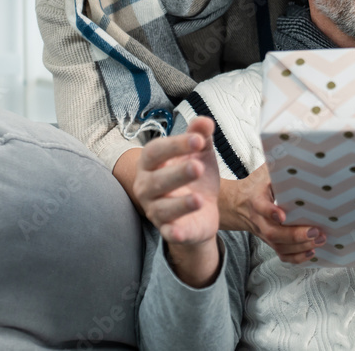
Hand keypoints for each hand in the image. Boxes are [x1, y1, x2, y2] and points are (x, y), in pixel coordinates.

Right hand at [134, 117, 221, 285]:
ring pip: (162, 209)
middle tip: (198, 167)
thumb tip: (206, 121)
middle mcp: (148, 187)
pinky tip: (181, 232)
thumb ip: (200, 136)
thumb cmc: (194, 176)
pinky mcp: (170, 231)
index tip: (198, 140)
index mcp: (152, 164)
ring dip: (180, 205)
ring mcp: (156, 211)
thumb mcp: (199, 153)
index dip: (175, 145)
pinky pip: (169, 233)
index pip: (156, 152)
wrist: (201, 210)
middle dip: (177, 174)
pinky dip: (174, 233)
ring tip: (199, 199)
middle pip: (157, 181)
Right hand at [218, 165, 325, 263]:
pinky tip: (312, 251)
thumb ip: (278, 169)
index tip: (282, 214)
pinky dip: (297, 257)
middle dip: (295, 235)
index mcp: (256, 200)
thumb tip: (300, 157)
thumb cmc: (257, 185)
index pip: (261, 207)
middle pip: (273, 233)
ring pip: (280, 246)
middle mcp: (259, 220)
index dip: (270, 212)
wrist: (238, 204)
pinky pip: (282, 254)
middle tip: (315, 231)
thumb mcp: (264, 173)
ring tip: (320, 239)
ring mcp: (264, 233)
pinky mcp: (271, 241)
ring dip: (301, 246)